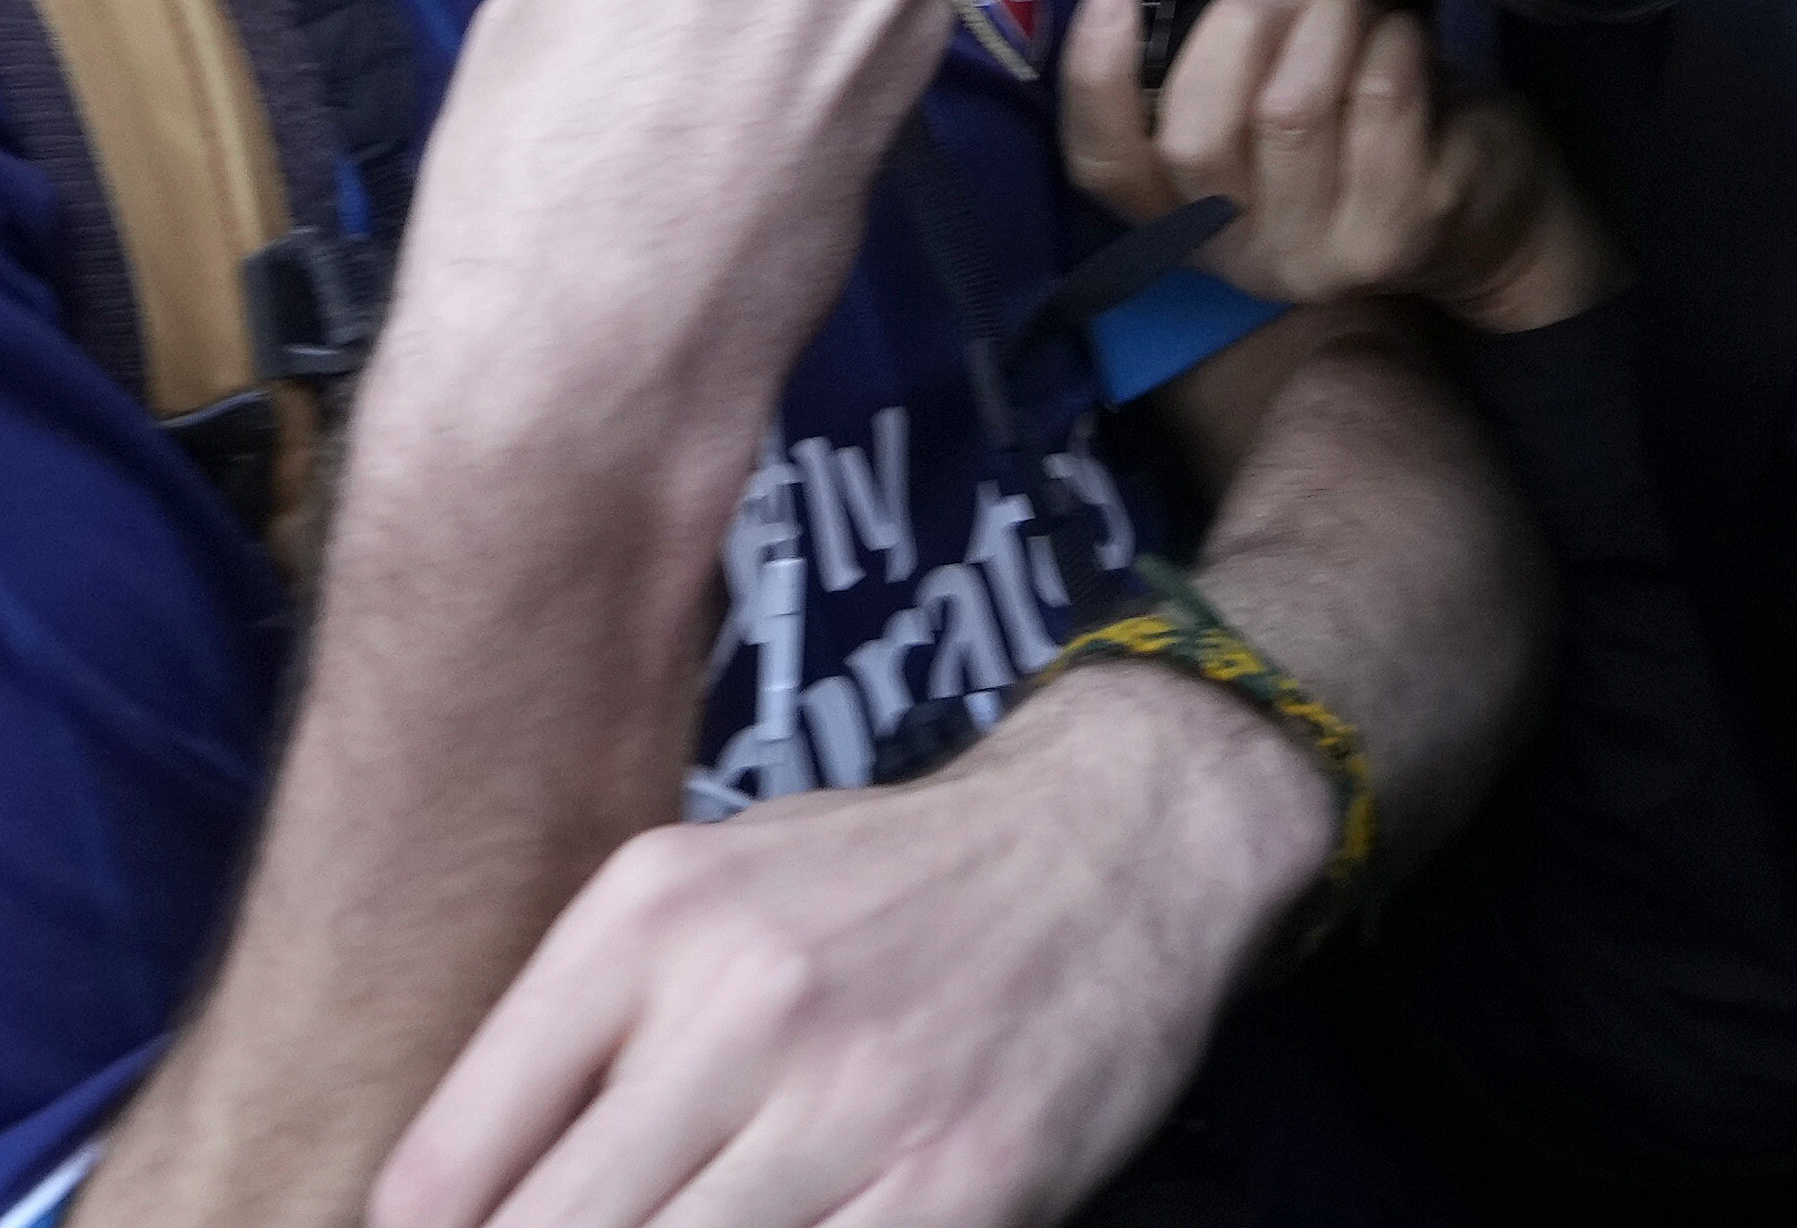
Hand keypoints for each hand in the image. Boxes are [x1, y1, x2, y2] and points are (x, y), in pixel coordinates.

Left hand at [368, 651, 1321, 1227]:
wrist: (1129, 836)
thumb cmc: (890, 884)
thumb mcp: (700, 889)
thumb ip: (567, 1034)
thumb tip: (438, 1217)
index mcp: (650, 919)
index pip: (443, 1177)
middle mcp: (744, 1001)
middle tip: (603, 1225)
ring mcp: (860, 1099)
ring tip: (702, 1218)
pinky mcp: (964, 1180)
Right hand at [1065, 0, 1620, 336]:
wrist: (1492, 219)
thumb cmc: (1365, 137)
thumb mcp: (1269, 102)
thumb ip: (1198, 50)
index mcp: (1188, 222)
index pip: (1106, 167)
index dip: (1095, 78)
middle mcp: (1244, 253)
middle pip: (1198, 134)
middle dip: (1239, 28)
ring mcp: (1325, 252)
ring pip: (1290, 108)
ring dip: (1326, 23)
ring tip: (1354, 8)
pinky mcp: (1405, 224)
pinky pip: (1381, 96)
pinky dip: (1392, 39)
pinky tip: (1406, 36)